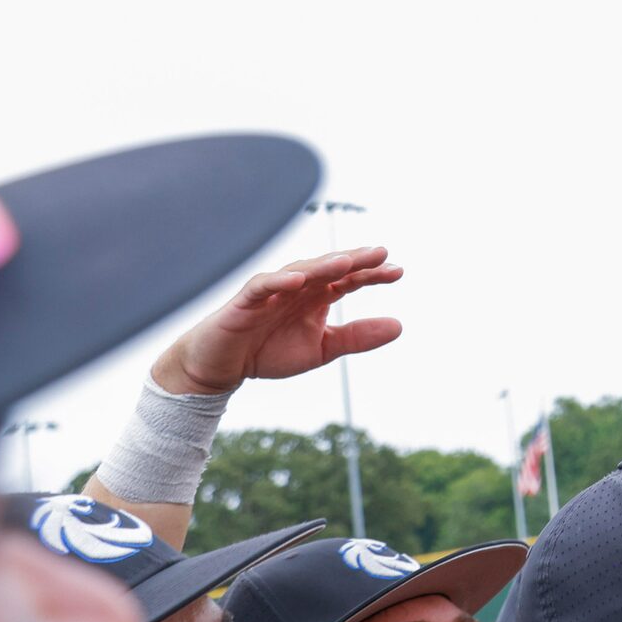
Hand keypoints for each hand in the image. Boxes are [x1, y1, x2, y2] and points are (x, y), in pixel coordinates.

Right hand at [150, 248, 403, 396]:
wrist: (222, 368)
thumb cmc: (269, 351)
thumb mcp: (322, 349)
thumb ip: (357, 337)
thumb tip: (400, 326)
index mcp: (316, 296)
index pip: (349, 280)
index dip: (372, 274)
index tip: (398, 271)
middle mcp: (296, 287)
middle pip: (328, 268)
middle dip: (354, 260)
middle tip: (381, 253)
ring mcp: (271, 291)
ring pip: (299, 271)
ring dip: (322, 265)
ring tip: (346, 262)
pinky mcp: (244, 302)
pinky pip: (262, 286)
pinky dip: (279, 281)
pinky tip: (298, 280)